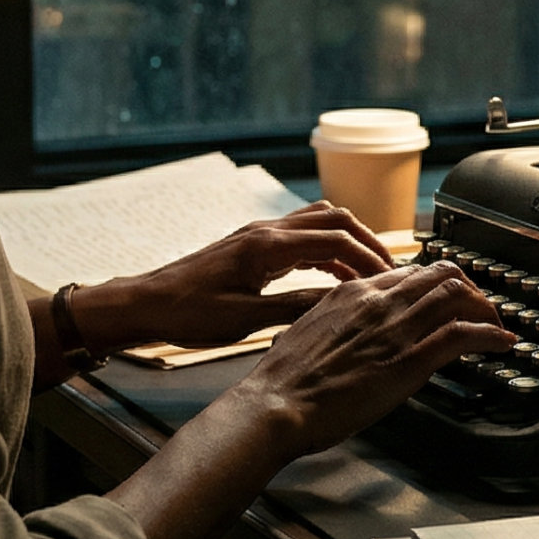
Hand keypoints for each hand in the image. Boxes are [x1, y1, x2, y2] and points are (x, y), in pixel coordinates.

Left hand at [77, 202, 395, 350]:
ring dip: (347, 240)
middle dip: (367, 242)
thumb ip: (295, 308)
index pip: (336, 238)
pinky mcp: (251, 245)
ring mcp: (257, 234)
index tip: (391, 278)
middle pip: (334, 219)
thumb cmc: (187, 314)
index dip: (370, 257)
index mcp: (267, 247)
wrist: (146, 304)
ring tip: (367, 272)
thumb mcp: (246, 319)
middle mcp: (265, 231)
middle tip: (389, 271)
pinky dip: (324, 248)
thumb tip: (340, 305)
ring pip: (318, 221)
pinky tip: (331, 273)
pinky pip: (300, 235)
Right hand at [231, 260, 514, 457]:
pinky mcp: (409, 359)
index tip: (445, 298)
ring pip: (456, 295)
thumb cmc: (284, 381)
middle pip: (439, 274)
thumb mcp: (308, 334)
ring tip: (495, 323)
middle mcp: (377, 301)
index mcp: (351, 292)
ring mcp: (395, 328)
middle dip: (468, 288)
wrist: (276, 404)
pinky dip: (490, 334)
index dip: (434, 283)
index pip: (407, 273)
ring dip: (485, 308)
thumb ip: (337, 324)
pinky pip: (463, 334)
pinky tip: (502, 342)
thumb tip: (351, 334)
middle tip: (478, 308)